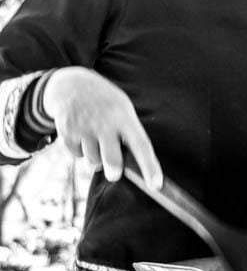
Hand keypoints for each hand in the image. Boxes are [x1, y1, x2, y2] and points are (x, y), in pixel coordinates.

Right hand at [42, 67, 162, 187]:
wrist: (71, 85)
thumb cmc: (105, 103)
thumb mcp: (122, 109)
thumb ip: (127, 135)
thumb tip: (131, 168)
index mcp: (124, 117)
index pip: (141, 145)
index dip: (150, 167)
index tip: (156, 185)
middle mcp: (105, 123)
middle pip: (111, 160)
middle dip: (113, 172)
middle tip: (114, 173)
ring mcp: (84, 128)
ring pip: (93, 161)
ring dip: (96, 157)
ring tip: (96, 138)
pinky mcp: (67, 132)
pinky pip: (76, 155)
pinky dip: (80, 151)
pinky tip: (82, 135)